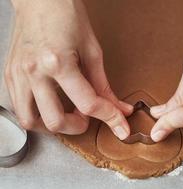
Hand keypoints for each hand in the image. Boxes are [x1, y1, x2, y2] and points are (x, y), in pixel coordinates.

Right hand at [5, 0, 132, 138]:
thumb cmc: (67, 16)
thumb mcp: (92, 51)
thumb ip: (104, 85)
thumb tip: (119, 108)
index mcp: (58, 62)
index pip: (88, 103)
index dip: (110, 117)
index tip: (120, 125)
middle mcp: (33, 72)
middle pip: (55, 121)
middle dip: (78, 127)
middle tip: (88, 118)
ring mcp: (18, 75)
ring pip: (31, 121)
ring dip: (53, 125)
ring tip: (67, 114)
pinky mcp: (10, 75)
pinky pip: (19, 108)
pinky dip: (37, 114)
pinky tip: (50, 105)